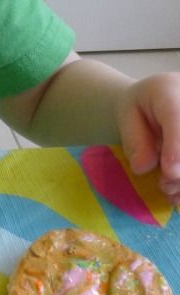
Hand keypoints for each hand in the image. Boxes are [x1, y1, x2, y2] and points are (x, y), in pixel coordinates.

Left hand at [116, 72, 179, 204]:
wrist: (152, 99)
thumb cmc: (138, 107)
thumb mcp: (126, 116)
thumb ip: (134, 139)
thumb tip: (145, 167)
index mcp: (171, 91)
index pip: (177, 117)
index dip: (177, 146)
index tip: (171, 172)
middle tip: (166, 184)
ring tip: (171, 191)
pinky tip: (177, 196)